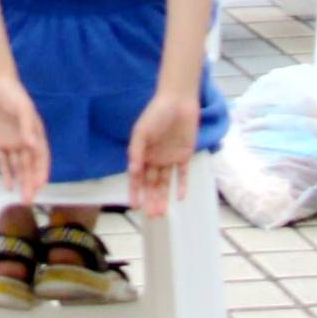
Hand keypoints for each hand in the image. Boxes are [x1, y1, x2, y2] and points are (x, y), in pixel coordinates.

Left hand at [0, 72, 48, 199]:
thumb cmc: (13, 93)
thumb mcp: (23, 107)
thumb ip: (27, 127)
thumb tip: (32, 146)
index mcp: (36, 134)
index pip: (41, 158)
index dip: (41, 172)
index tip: (39, 185)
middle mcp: (25, 142)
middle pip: (29, 166)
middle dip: (30, 184)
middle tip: (29, 200)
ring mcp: (11, 143)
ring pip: (17, 167)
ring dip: (20, 182)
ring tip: (22, 198)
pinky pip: (2, 161)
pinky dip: (5, 173)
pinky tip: (8, 186)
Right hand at [126, 86, 200, 215]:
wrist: (179, 101)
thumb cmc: (156, 113)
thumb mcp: (142, 130)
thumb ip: (136, 150)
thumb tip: (132, 171)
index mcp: (142, 152)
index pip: (137, 177)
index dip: (135, 191)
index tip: (134, 205)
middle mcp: (154, 158)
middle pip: (151, 184)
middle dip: (150, 200)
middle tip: (151, 216)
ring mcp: (169, 158)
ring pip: (165, 182)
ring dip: (163, 197)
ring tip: (161, 213)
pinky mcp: (184, 156)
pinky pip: (182, 174)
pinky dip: (181, 185)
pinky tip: (180, 197)